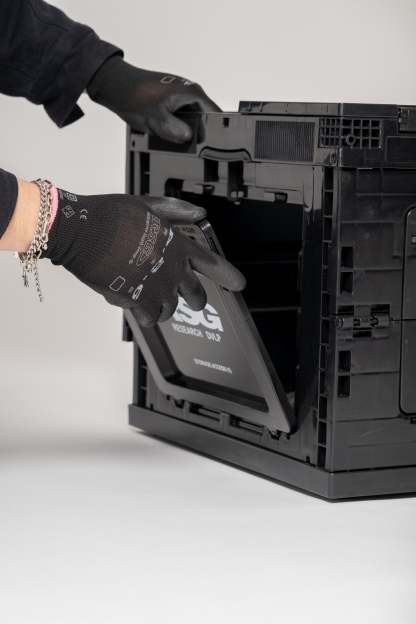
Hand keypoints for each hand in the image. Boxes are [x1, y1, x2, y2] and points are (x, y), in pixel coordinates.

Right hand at [42, 191, 244, 325]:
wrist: (84, 231)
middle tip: (195, 303)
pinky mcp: (137, 301)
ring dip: (164, 307)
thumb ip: (176, 210)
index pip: (211, 263)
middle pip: (196, 294)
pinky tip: (135, 304)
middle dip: (197, 300)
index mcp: (177, 245)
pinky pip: (149, 318)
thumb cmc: (112, 215)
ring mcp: (156, 287)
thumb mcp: (148, 204)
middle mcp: (172, 269)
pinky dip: (144, 314)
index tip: (239, 284)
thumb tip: (199, 213)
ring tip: (152, 299)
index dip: (228, 275)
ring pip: (171, 309)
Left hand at [87, 55, 219, 142]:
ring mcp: (179, 95)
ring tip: (173, 138)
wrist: (114, 85)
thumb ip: (175, 130)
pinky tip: (164, 133)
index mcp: (192, 92)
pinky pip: (178, 117)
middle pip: (203, 119)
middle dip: (197, 133)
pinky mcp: (170, 100)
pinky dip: (173, 126)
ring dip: (183, 130)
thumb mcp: (157, 119)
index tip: (213, 146)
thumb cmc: (134, 96)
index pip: (215, 114)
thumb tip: (189, 138)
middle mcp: (189, 91)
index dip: (215, 131)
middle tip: (189, 147)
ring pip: (189, 119)